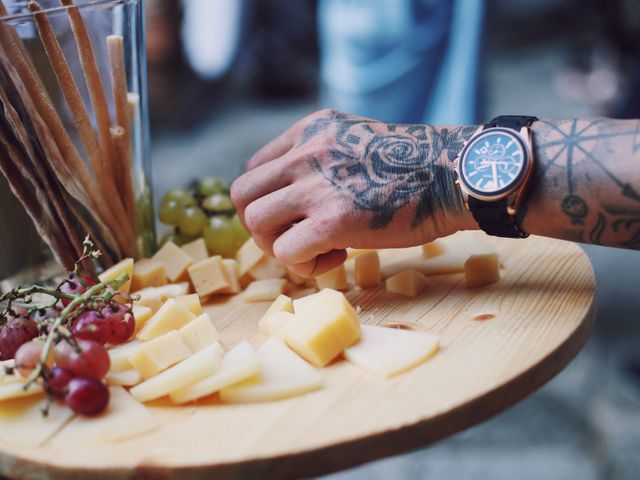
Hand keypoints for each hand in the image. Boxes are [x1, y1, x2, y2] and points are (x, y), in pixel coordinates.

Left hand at [231, 109, 476, 276]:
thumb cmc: (411, 167)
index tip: (295, 216)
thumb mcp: (355, 142)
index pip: (253, 170)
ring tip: (316, 249)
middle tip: (296, 237)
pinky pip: (287, 252)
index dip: (268, 202)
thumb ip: (320, 159)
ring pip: (256, 224)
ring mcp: (316, 185)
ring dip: (279, 246)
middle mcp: (306, 152)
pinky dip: (304, 265)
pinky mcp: (332, 220)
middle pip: (243, 196)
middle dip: (263, 226)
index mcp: (310, 131)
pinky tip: (335, 258)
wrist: (452, 176)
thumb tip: (292, 198)